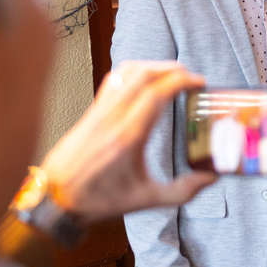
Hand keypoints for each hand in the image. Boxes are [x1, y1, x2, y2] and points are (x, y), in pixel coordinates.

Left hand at [40, 61, 215, 223]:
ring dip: (153, 66)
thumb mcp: (145, 200)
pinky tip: (144, 80)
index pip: (157, 93)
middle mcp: (113, 118)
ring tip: (171, 74)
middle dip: (172, 69)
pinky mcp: (91, 111)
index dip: (181, 81)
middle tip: (190, 76)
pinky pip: (114, 80)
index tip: (199, 82)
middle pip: (144, 75)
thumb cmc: (97, 200)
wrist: (53, 200)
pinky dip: (133, 72)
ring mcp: (99, 112)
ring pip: (127, 72)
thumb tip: (213, 178)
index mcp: (128, 137)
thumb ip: (182, 191)